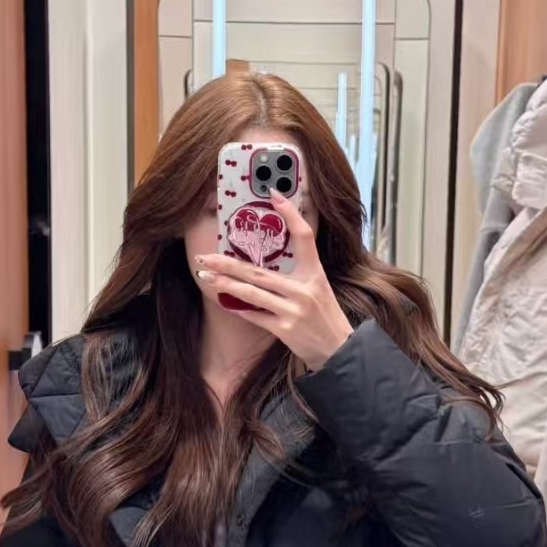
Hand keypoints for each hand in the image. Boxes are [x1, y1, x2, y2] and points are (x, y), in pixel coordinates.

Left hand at [196, 194, 353, 370]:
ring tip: (206, 276)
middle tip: (205, 256)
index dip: (290, 214)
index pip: (304, 236)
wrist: (340, 350)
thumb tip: (264, 263)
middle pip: (259, 271)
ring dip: (226, 284)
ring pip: (252, 293)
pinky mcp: (285, 330)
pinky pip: (255, 315)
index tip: (273, 195)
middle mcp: (304, 290)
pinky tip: (222, 299)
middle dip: (228, 263)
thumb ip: (297, 275)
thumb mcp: (320, 288)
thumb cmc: (326, 317)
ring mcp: (293, 311)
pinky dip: (237, 308)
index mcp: (316, 274)